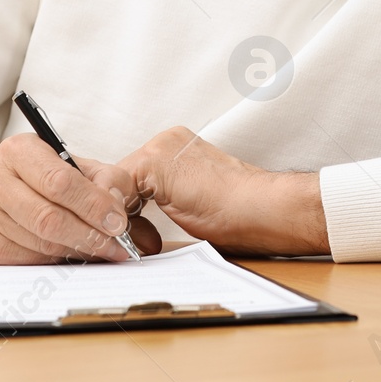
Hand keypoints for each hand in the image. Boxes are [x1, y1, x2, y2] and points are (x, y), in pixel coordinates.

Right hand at [0, 133, 154, 263]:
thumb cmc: (45, 176)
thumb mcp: (78, 165)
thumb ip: (108, 181)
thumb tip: (124, 213)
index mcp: (20, 150)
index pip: (59, 182)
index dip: (93, 205)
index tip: (118, 222)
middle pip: (48, 217)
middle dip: (89, 234)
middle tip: (117, 245)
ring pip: (40, 242)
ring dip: (78, 251)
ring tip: (104, 250)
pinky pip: (29, 260)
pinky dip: (59, 260)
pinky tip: (76, 254)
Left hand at [119, 127, 327, 256]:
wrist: (266, 209)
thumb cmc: (241, 215)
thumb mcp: (191, 203)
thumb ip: (162, 202)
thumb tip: (130, 225)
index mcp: (176, 148)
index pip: (129, 178)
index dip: (121, 208)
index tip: (122, 233)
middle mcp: (166, 141)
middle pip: (118, 179)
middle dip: (115, 211)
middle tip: (119, 240)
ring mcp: (160, 148)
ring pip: (114, 184)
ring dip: (116, 215)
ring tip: (125, 240)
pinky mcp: (156, 162)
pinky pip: (117, 190)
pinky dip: (117, 215)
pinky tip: (127, 234)